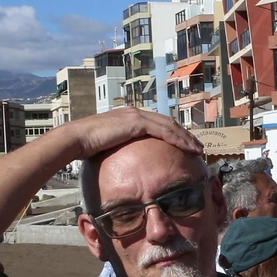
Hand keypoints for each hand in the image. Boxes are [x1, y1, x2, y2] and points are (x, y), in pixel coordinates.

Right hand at [58, 107, 203, 160]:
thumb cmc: (88, 147)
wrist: (77, 139)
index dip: (173, 134)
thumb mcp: (109, 147)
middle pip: (168, 123)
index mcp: (129, 117)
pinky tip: (188, 148)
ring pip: (170, 126)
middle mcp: (135, 113)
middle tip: (198, 147)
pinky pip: (164, 131)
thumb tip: (125, 163)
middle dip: (184, 135)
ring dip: (186, 138)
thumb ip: (121, 150)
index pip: (157, 124)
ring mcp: (136, 116)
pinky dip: (178, 140)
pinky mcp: (137, 122)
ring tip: (198, 149)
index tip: (184, 145)